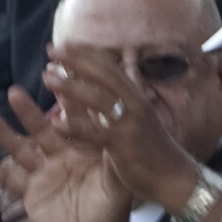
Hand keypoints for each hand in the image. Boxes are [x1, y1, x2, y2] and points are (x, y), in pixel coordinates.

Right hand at [0, 85, 136, 221]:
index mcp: (85, 149)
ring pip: (21, 149)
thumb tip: (116, 126)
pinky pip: (8, 179)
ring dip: (4, 134)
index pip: (73, 119)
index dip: (65, 100)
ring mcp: (43, 173)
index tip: (55, 78)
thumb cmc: (112, 214)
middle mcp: (61, 155)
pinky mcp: (30, 193)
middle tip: (13, 92)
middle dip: (27, 112)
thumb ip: (115, 156)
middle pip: (41, 129)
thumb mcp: (118, 183)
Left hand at [42, 42, 201, 214]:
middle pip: (103, 74)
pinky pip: (97, 133)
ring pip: (98, 99)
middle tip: (51, 49)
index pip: (109, 67)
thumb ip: (118, 104)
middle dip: (76, 60)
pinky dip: (77, 127)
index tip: (64, 44)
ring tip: (46, 77)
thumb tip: (98, 89)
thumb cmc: (152, 151)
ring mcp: (130, 123)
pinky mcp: (125, 145)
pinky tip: (56, 123)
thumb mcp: (136, 120)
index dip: (86, 53)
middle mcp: (134, 103)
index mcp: (135, 96)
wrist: (174, 178)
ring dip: (71, 86)